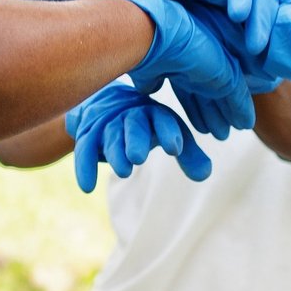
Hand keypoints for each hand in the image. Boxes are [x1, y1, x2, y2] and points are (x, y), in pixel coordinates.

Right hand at [65, 84, 213, 192]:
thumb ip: (189, 155)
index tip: (174, 149)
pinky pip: (84, 149)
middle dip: (136, 139)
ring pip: (111, 136)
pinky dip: (85, 167)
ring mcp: (108, 123)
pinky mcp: (89, 134)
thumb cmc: (149, 124)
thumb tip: (205, 174)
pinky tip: (87, 187)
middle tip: (139, 157)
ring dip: (115, 154)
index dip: (168, 132)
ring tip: (123, 172)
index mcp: (155, 113)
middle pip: (134, 124)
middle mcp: (131, 114)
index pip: (163, 119)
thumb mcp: (170, 135)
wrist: (109, 103)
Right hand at [101, 0, 253, 137]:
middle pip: (210, 93)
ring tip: (225, 134)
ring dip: (227, 115)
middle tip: (219, 133)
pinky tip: (245, 124)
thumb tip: (148, 89)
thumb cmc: (142, 50)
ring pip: (225, 96)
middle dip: (214, 113)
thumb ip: (151, 81)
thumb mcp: (148, 72)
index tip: (200, 125)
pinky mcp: (225, 72)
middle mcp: (201, 60)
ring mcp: (215, 64)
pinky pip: (238, 95)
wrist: (150, 37)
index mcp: (183, 59)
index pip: (192, 88)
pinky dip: (242, 110)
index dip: (195, 107)